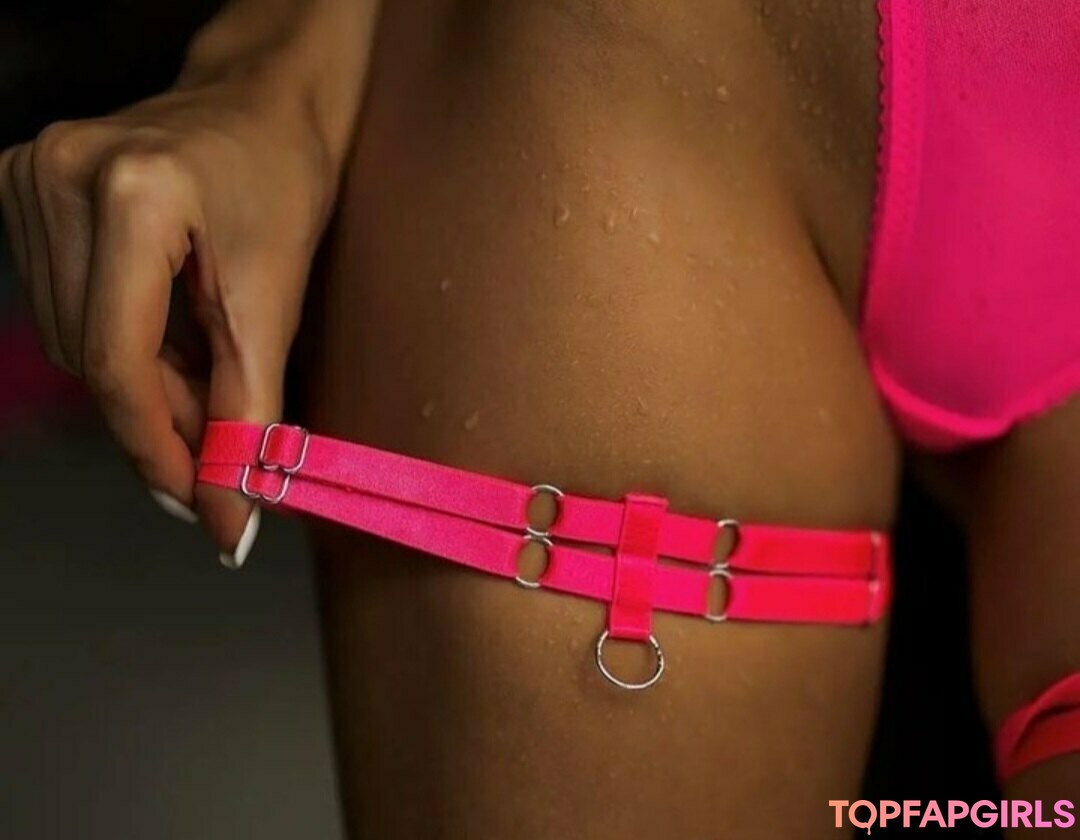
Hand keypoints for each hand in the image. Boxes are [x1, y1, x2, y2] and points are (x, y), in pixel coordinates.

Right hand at [0, 70, 337, 565]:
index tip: (200, 503)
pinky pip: (65, 309)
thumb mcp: (279, 303)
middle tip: (224, 436)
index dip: (158, 448)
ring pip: (75, 344)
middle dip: (163, 417)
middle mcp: (63, 174)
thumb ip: (252, 417)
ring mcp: (31, 174)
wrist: (261, 107)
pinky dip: (121, 345)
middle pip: (93, 359)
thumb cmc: (283, 188)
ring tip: (205, 370)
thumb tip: (231, 522)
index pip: (118, 360)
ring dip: (143, 384)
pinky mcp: (22, 183)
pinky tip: (168, 335)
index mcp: (137, 194)